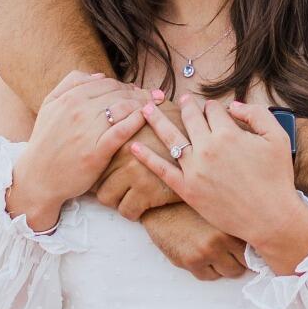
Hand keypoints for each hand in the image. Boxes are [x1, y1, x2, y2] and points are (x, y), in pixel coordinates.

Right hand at [6, 72, 152, 229]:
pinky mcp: (96, 151)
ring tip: (156, 106)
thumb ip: (70, 85)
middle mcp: (79, 110)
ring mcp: (88, 130)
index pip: (107, 83)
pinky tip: (146, 119)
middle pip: (118, 93)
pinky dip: (137, 121)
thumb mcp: (49, 106)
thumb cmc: (45, 143)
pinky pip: (122, 130)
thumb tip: (99, 76)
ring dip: (143, 104)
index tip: (138, 91)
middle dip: (139, 93)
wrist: (38, 178)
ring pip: (123, 108)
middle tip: (154, 97)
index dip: (126, 85)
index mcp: (70, 98)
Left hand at [93, 101, 187, 219]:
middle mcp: (126, 154)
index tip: (101, 168)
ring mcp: (136, 175)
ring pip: (108, 197)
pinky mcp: (149, 194)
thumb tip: (144, 98)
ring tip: (126, 196)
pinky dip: (131, 210)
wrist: (210, 153)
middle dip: (103, 184)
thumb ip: (150, 108)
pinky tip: (138, 206)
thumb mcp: (167, 113)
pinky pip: (128, 210)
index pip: (96, 153)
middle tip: (112, 186)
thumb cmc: (187, 129)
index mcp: (125, 134)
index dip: (97, 162)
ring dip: (116, 199)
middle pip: (98, 177)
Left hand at [130, 97, 307, 271]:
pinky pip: (162, 171)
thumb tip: (232, 106)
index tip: (212, 108)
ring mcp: (194, 170)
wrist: (271, 217)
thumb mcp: (277, 137)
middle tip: (181, 101)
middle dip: (186, 106)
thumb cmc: (277, 178)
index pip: (214, 110)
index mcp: (228, 133)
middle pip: (190, 119)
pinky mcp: (187, 190)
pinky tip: (135, 147)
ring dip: (157, 121)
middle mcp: (207, 148)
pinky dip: (147, 158)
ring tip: (146, 110)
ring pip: (171, 139)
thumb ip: (256, 114)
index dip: (213, 107)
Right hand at [141, 202, 247, 280]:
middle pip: (243, 264)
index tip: (252, 249)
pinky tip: (204, 255)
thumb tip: (255, 236)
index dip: (252, 249)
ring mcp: (204, 253)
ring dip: (225, 265)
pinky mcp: (189, 262)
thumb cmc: (191, 202)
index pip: (254, 248)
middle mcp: (219, 241)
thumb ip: (235, 221)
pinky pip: (208, 276)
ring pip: (228, 272)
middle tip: (234, 251)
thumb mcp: (218, 206)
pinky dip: (208, 269)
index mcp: (230, 224)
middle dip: (240, 259)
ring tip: (218, 252)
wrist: (161, 203)